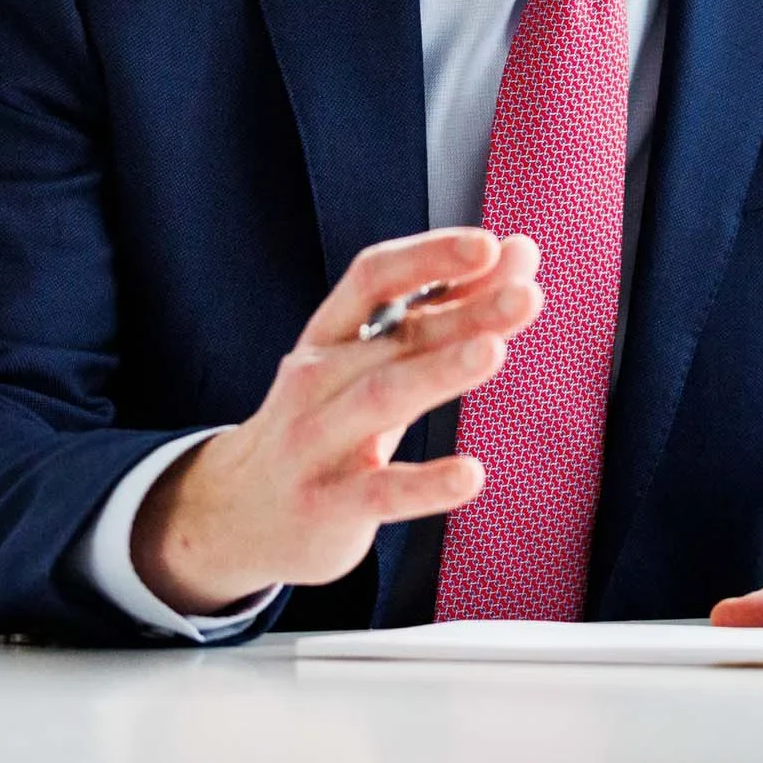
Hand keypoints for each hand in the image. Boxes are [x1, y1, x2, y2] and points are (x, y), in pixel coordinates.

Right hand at [131, 227, 542, 615]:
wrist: (237, 518)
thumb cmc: (327, 422)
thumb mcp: (378, 361)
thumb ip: (449, 308)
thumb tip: (521, 250)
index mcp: (330, 336)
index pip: (373, 277)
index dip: (429, 257)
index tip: (488, 244)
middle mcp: (316, 380)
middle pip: (396, 339)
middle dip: (463, 314)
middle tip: (526, 295)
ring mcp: (315, 443)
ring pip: (380, 400)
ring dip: (439, 372)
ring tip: (493, 351)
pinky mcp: (327, 505)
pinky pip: (379, 492)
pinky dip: (424, 483)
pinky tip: (470, 475)